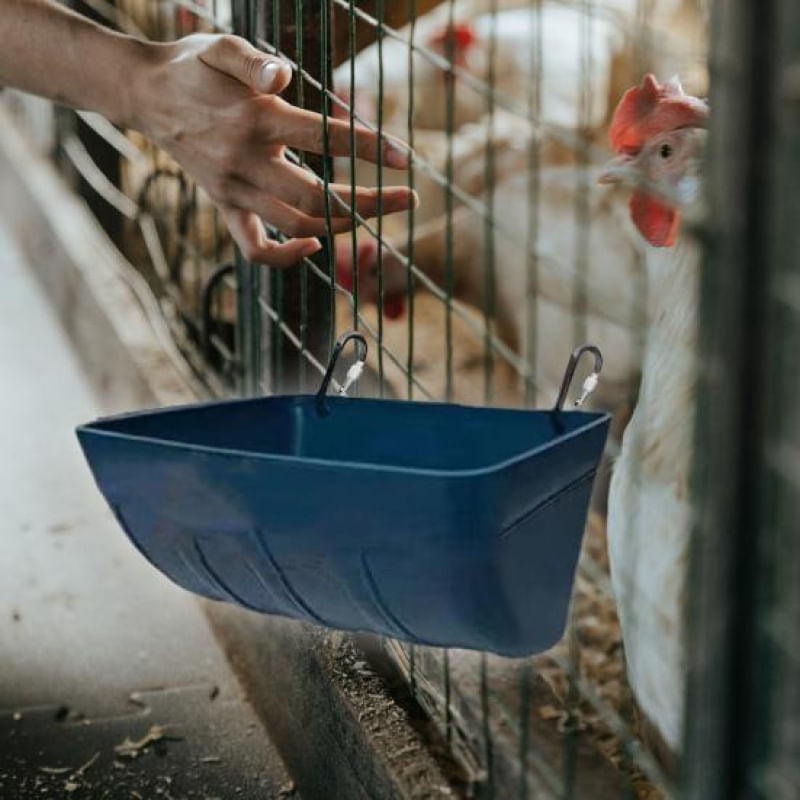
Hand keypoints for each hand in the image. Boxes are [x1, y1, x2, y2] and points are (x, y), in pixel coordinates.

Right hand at [132, 34, 416, 267]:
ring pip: (295, 225)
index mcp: (255, 120)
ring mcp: (234, 191)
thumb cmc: (192, 67)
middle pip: (318, 198)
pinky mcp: (225, 207)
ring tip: (373, 214)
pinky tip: (316, 242)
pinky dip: (287, 255)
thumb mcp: (219, 46)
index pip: (325, 137)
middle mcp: (245, 162)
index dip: (371, 149)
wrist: (146, 96)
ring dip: (341, 226)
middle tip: (407, 199)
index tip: (406, 160)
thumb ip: (252, 59)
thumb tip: (283, 73)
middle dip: (370, 202)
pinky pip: (255, 249)